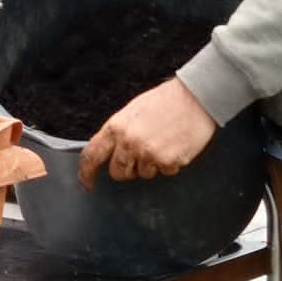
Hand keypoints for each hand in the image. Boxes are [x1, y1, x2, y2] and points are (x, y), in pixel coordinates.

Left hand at [77, 78, 216, 188]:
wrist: (195, 97)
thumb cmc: (165, 101)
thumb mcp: (132, 111)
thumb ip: (119, 131)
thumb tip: (111, 150)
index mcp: (117, 126)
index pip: (92, 154)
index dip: (86, 172)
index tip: (87, 183)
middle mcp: (129, 142)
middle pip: (118, 172)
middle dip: (127, 169)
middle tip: (140, 154)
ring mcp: (148, 153)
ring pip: (142, 174)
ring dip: (151, 164)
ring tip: (161, 141)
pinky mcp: (167, 162)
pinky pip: (164, 172)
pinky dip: (169, 163)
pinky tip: (174, 145)